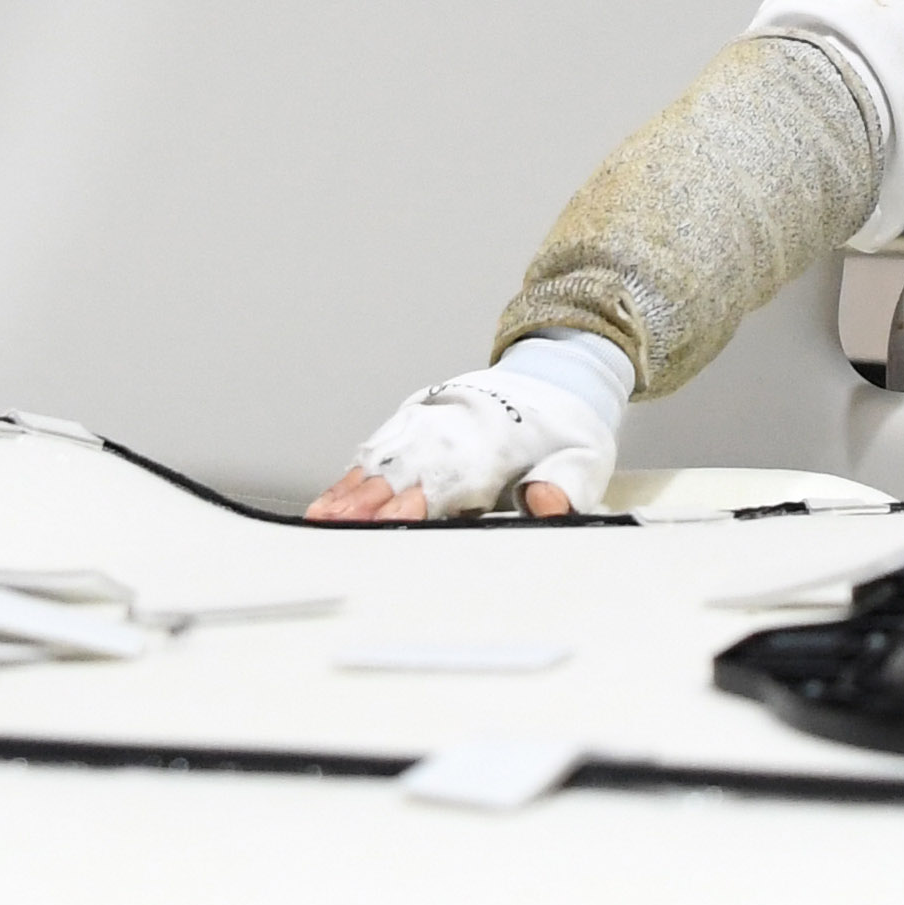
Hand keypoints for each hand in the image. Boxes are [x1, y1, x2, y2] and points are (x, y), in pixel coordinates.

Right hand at [307, 364, 618, 519]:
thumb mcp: (584, 461)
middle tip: (332, 529)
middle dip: (368, 501)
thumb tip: (544, 502)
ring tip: (319, 521)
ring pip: (382, 458)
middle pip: (402, 469)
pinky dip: (352, 476)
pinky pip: (377, 448)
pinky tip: (330, 500)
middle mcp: (452, 426)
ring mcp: (429, 419)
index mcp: (492, 441)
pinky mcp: (415, 419)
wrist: (556, 375)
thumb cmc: (565, 431)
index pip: (447, 477)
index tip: (393, 519)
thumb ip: (566, 487)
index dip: (419, 500)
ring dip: (350, 491)